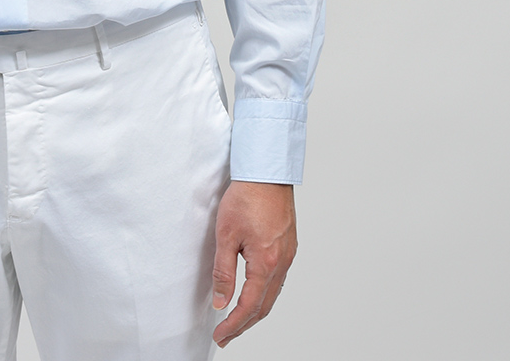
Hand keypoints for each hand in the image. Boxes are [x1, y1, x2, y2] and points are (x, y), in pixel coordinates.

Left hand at [211, 181, 296, 348]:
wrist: (267, 173)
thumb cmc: (246, 198)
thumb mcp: (225, 235)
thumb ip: (223, 271)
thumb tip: (220, 302)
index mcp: (266, 264)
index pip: (249, 306)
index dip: (233, 324)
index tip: (221, 335)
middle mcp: (282, 263)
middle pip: (264, 306)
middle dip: (244, 324)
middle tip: (227, 335)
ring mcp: (288, 255)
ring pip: (273, 294)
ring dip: (255, 310)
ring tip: (238, 319)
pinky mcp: (288, 246)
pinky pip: (278, 279)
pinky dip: (265, 293)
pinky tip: (255, 292)